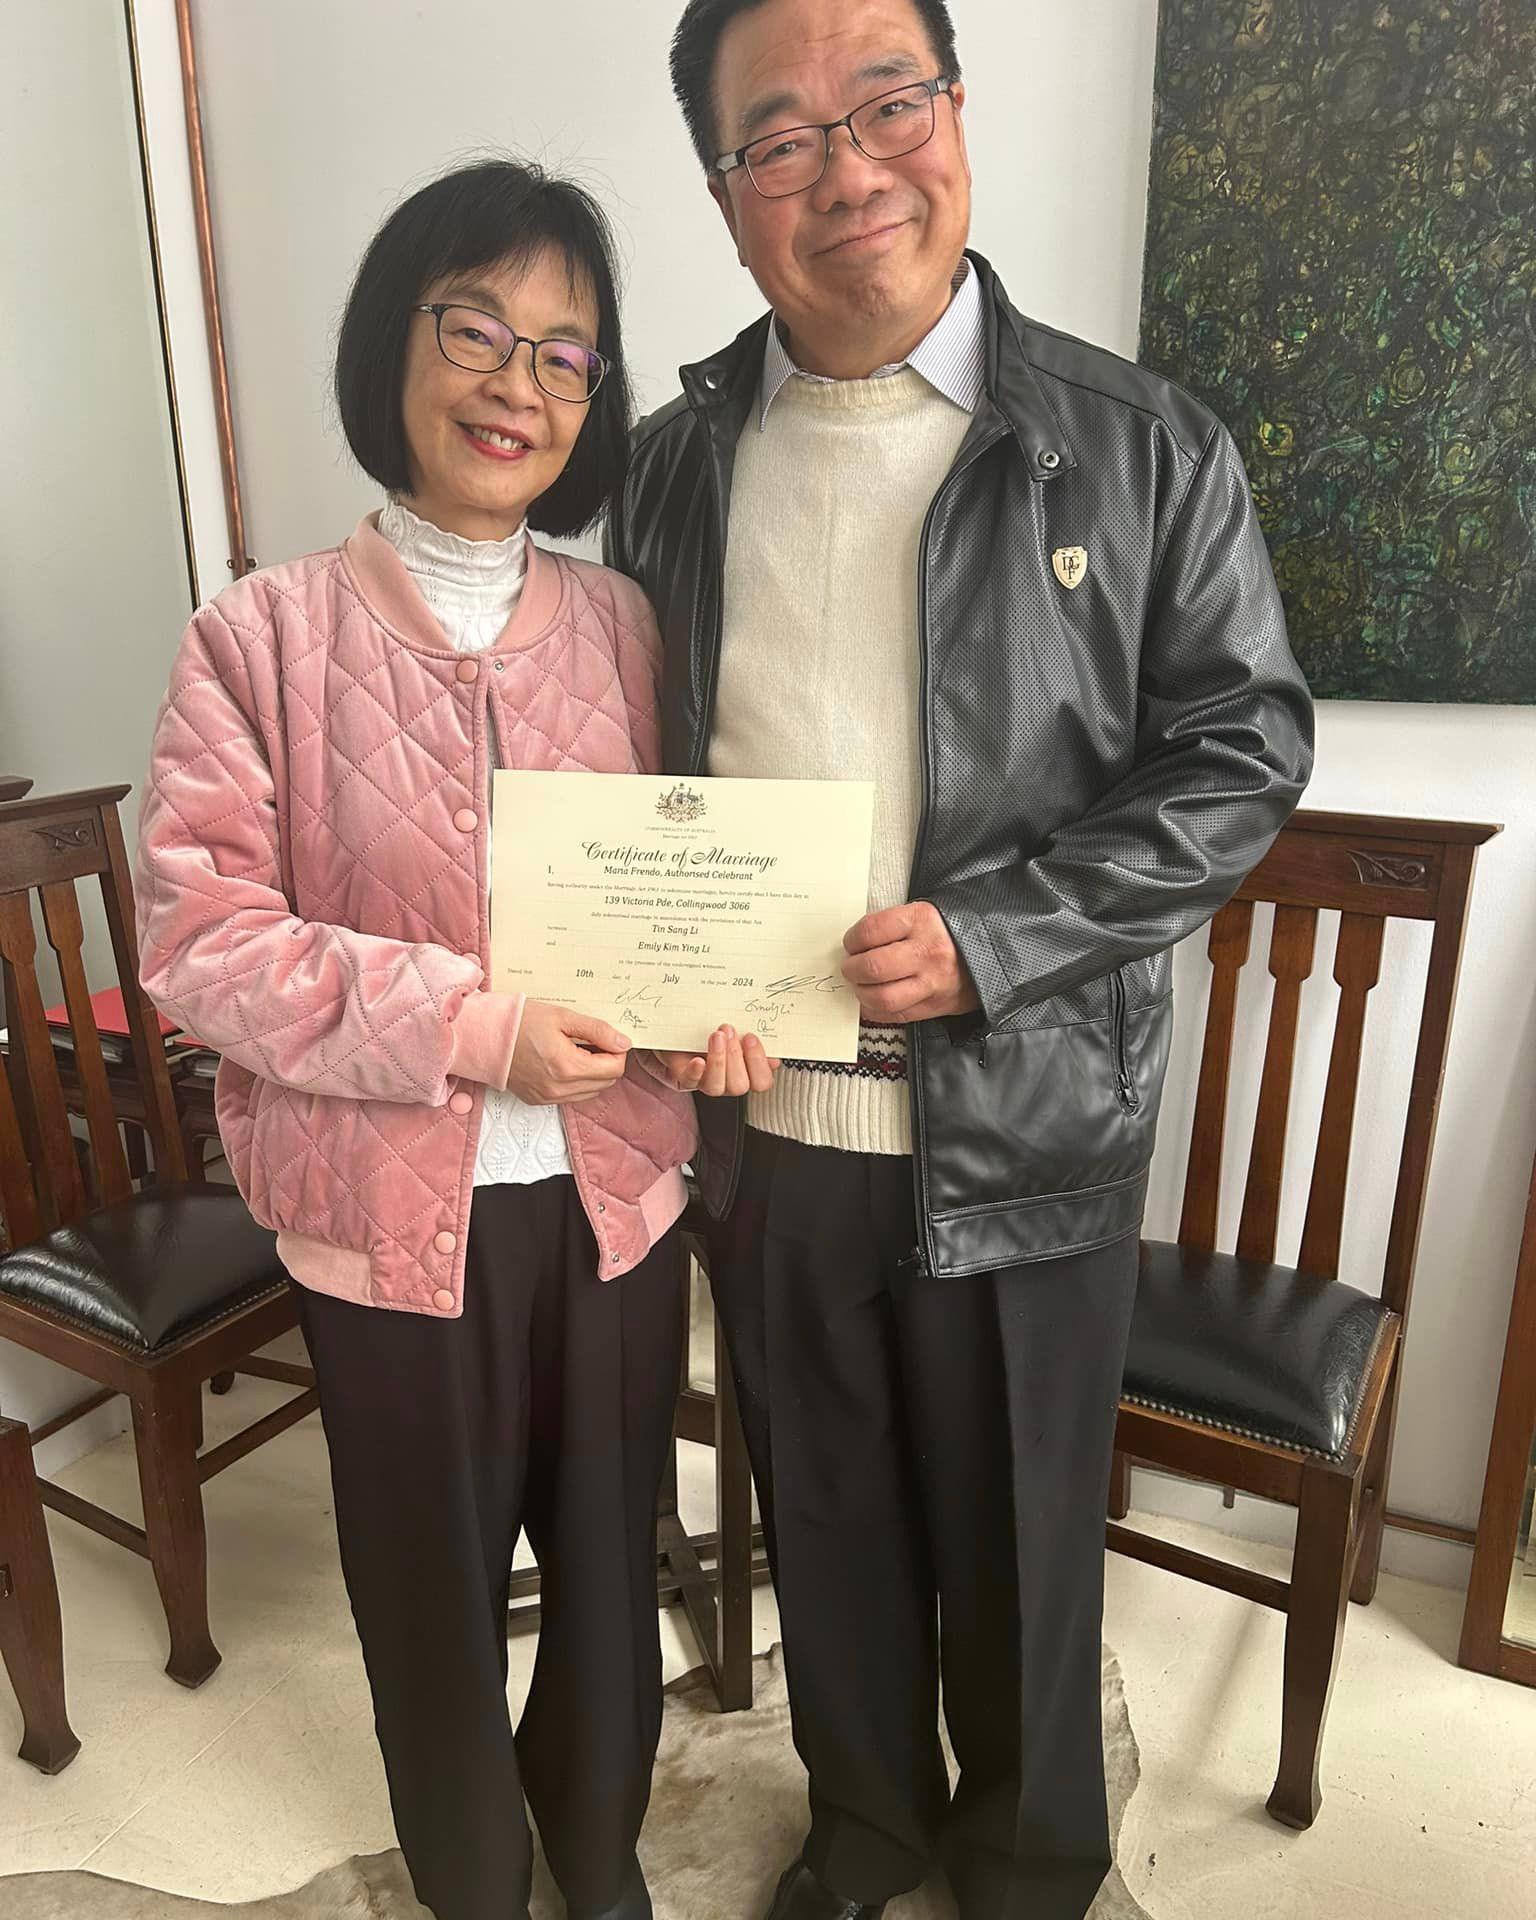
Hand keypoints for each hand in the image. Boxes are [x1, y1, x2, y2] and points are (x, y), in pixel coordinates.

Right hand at [505, 1001, 631, 1105]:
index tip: (607, 1038)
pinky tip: (562, 1063)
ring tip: (575, 1051)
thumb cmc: (519, 1022)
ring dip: (592, 1074)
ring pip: (590, 1092)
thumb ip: (597, 1030)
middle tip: (591, 1042)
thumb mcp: (562, 1017)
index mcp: (568, 1067)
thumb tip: (623, 1043)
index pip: (614, 1069)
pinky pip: (571, 1096)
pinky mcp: (539, 1100)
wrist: (484, 1037)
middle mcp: (559, 1089)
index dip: (617, 1051)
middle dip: (606, 1062)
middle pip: (605, 1082)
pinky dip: (575, 1082)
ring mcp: (548, 1098)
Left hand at [651, 1026, 779, 1096]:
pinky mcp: (683, 1078)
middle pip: (740, 1086)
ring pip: (717, 1087)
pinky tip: (698, 1060)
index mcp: (745, 1072)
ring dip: (719, 1060)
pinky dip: (696, 1071)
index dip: (759, 1064)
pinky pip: (691, 1082)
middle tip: (730, 1031)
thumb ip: (753, 1042)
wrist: (679, 1031)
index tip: (751, 1037)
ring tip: (716, 1036)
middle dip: (736, 1057)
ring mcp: (705, 1083)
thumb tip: (774, 1055)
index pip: (762, 1082)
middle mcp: (726, 1082)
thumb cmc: (711, 1031)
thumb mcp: (736, 1032)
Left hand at [841, 902, 980, 1022]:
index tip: (851, 943)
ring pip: (882, 998)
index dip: (852, 939)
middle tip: (850, 967)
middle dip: (852, 969)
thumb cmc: (948, 931)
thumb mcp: (922, 914)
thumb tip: (854, 945)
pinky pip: (895, 1015)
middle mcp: (927, 952)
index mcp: (921, 921)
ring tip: (861, 985)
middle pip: (873, 967)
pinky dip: (876, 1011)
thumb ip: (889, 926)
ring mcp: (932, 983)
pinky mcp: (935, 1006)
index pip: (870, 931)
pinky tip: (873, 1001)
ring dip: (862, 993)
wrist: (991, 952)